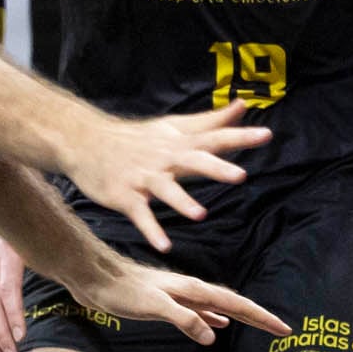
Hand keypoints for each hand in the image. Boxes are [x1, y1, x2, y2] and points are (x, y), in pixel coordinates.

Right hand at [56, 105, 273, 252]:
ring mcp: (145, 178)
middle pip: (194, 161)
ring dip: (183, 201)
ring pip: (166, 190)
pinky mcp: (126, 196)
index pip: (215, 138)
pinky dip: (152, 230)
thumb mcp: (175, 126)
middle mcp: (165, 159)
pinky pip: (141, 215)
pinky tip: (165, 246)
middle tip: (240, 175)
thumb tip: (243, 106)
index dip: (241, 136)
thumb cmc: (137, 137)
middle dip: (216, 168)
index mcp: (180, 144)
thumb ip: (211, 121)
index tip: (267, 135)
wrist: (85, 142)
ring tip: (200, 215)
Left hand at [72, 259, 285, 346]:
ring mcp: (181, 297)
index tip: (283, 328)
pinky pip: (201, 313)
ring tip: (259, 326)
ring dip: (240, 318)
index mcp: (193, 290)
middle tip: (282, 329)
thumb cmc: (121, 290)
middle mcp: (191, 291)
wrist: (95, 276)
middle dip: (258, 318)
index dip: (260, 317)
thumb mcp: (153, 305)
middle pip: (234, 305)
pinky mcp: (168, 303)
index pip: (236, 305)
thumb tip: (213, 335)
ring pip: (219, 308)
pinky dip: (215, 319)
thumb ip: (184, 318)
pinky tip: (219, 326)